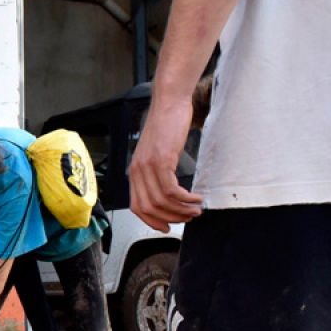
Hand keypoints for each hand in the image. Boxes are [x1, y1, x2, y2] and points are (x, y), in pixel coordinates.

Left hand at [128, 97, 203, 231]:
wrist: (170, 103)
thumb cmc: (166, 125)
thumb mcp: (156, 153)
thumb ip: (157, 172)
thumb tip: (168, 193)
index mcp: (135, 172)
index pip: (137, 206)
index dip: (152, 220)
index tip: (166, 227)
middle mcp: (137, 171)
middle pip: (149, 208)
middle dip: (170, 218)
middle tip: (188, 219)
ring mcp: (148, 166)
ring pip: (162, 201)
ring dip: (181, 210)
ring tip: (196, 210)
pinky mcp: (161, 160)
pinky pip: (172, 189)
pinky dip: (185, 198)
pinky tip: (196, 198)